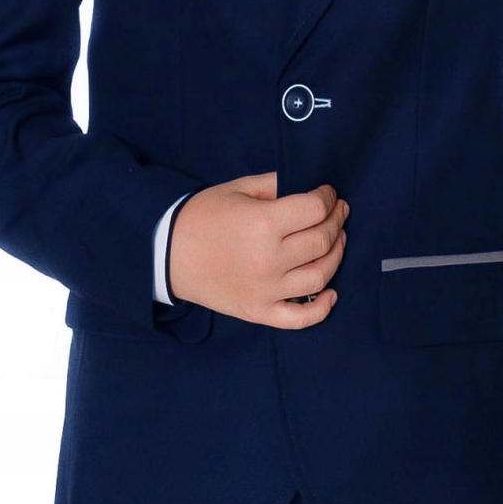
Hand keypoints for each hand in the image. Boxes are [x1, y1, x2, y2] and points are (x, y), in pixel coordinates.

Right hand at [168, 173, 348, 326]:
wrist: (165, 252)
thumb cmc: (202, 216)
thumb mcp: (238, 189)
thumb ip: (276, 185)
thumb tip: (311, 189)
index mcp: (262, 224)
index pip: (315, 209)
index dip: (328, 198)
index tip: (328, 194)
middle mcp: (269, 259)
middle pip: (322, 240)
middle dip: (336, 222)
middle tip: (337, 213)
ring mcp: (265, 290)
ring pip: (320, 276)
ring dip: (336, 256)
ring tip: (336, 242)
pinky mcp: (258, 312)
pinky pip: (300, 318)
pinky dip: (321, 308)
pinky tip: (330, 293)